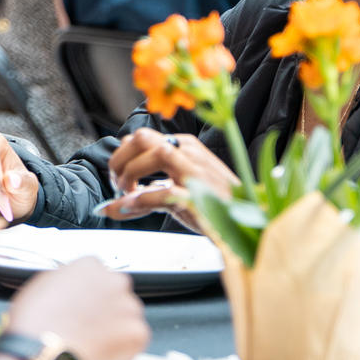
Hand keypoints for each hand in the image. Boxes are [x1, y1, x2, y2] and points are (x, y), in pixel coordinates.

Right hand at [6, 257, 147, 359]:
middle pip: (116, 293)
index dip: (88, 294)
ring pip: (127, 317)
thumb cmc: (35, 323)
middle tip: (88, 328)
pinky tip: (102, 356)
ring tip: (93, 346)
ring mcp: (130, 307)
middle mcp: (115, 281)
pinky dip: (123, 350)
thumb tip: (73, 290)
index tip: (82, 307)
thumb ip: (67, 282)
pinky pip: (134, 341)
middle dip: (106, 309)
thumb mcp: (42, 286)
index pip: (97, 274)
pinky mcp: (138, 334)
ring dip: (116, 329)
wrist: (42, 355)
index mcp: (90, 265)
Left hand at [100, 128, 236, 227]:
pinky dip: (142, 199)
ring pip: (156, 154)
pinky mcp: (201, 194)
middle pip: (142, 138)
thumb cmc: (212, 205)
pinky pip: (165, 190)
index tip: (118, 181)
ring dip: (131, 173)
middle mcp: (189, 151)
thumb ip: (147, 187)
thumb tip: (112, 198)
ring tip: (126, 195)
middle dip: (120, 161)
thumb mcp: (176, 190)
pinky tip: (133, 208)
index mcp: (183, 146)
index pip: (140, 137)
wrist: (247, 222)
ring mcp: (197, 170)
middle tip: (119, 186)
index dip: (121, 158)